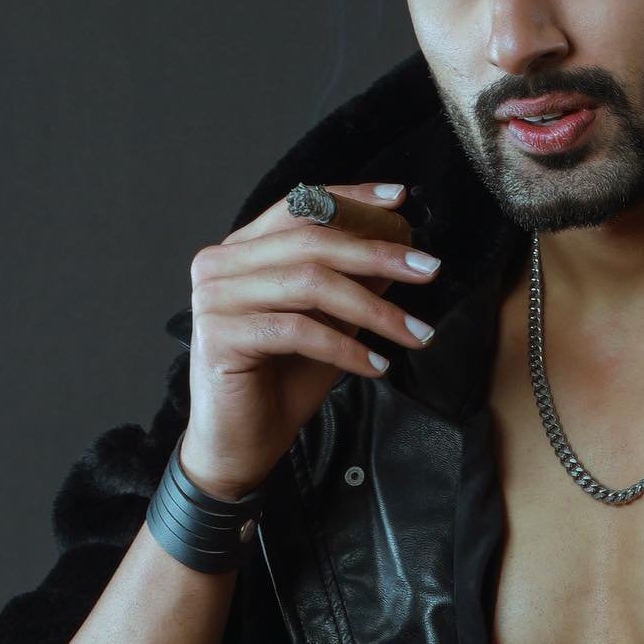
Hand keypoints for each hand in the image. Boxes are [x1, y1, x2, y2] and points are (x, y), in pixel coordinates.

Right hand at [177, 181, 442, 498]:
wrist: (243, 444)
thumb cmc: (285, 378)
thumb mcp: (332, 320)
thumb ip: (355, 280)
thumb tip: (401, 245)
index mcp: (242, 249)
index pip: (300, 207)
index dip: (352, 199)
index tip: (400, 201)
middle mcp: (221, 264)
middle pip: (312, 241)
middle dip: (378, 253)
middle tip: (428, 269)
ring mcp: (215, 298)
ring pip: (310, 283)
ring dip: (375, 308)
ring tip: (416, 332)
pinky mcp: (219, 336)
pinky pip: (298, 330)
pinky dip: (346, 347)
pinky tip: (377, 365)